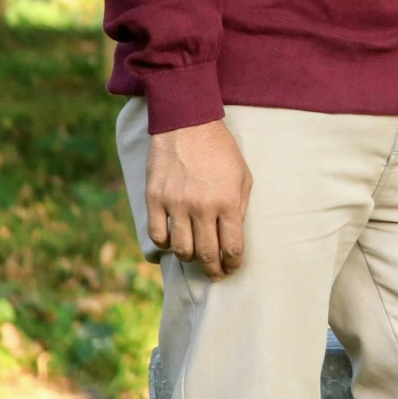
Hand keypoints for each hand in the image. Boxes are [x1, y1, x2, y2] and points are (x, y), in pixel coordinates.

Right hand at [147, 119, 251, 279]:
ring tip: (196, 257)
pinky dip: (165, 244)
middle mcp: (201, 207)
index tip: (233, 267)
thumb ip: (239, 206)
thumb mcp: (242, 175)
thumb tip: (233, 234)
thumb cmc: (220, 149)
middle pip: (206, 254)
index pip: (232, 246)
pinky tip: (173, 241)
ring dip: (190, 258)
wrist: (187, 124)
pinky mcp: (154, 199)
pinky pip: (157, 235)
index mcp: (227, 202)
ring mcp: (175, 204)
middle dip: (213, 269)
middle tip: (216, 274)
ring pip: (181, 249)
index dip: (234, 262)